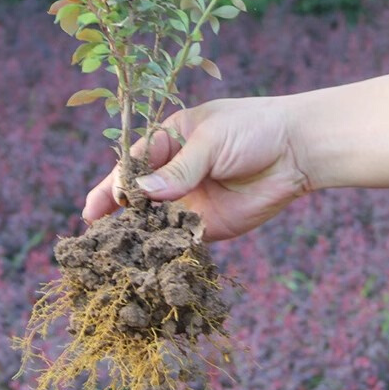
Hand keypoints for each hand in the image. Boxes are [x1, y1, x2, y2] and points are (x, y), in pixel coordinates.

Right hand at [82, 97, 311, 240]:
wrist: (297, 150)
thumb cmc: (253, 129)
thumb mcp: (211, 139)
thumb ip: (179, 169)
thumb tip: (142, 193)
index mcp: (168, 140)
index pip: (133, 162)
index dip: (115, 181)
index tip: (102, 201)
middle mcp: (173, 172)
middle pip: (136, 194)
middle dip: (114, 210)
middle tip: (91, 231)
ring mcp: (188, 200)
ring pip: (153, 219)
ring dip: (134, 233)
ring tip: (111, 251)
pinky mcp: (207, 226)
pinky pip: (179, 239)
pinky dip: (163, 249)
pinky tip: (146, 260)